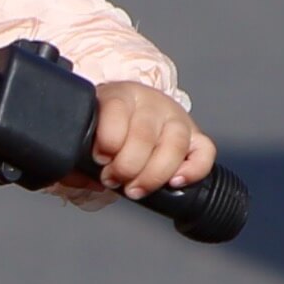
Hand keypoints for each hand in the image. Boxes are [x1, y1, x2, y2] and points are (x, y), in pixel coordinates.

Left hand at [85, 81, 214, 198]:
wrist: (133, 112)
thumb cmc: (106, 127)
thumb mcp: (87, 129)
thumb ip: (78, 152)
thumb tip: (81, 177)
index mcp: (120, 95)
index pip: (117, 110)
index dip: (108, 139)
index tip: (100, 159)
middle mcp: (151, 103)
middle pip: (145, 134)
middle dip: (127, 166)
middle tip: (113, 180)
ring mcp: (177, 118)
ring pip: (175, 144)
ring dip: (154, 174)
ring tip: (135, 189)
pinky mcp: (197, 136)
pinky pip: (205, 153)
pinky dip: (193, 170)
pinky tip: (174, 182)